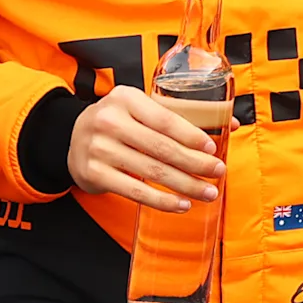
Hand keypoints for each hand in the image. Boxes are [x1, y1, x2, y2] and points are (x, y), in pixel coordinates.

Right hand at [67, 87, 229, 211]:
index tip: (211, 149)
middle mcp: (110, 121)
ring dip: (185, 185)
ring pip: (152, 171)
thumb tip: (230, 123)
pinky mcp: (94, 174)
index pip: (165, 119)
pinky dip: (162, 201)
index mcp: (125, 98)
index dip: (191, 136)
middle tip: (217, 172)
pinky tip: (180, 204)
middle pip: (162, 147)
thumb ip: (179, 115)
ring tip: (206, 192)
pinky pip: (135, 191)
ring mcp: (99, 148)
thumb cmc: (118, 122)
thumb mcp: (140, 108)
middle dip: (195, 163)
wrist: (72, 138)